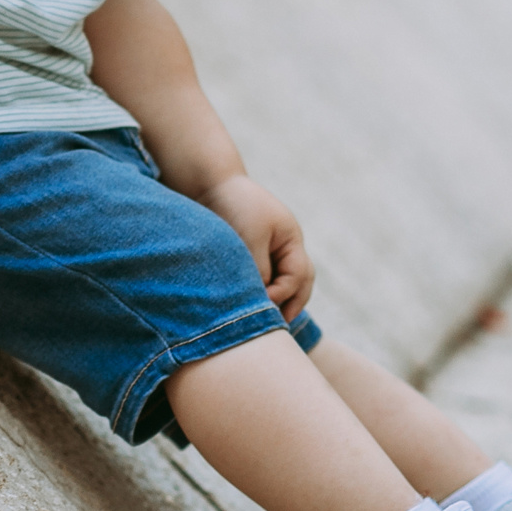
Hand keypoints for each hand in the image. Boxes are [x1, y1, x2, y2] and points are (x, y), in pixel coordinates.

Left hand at [201, 173, 313, 320]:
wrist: (211, 182)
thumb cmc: (234, 204)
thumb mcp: (250, 237)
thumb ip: (260, 269)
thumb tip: (264, 300)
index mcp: (292, 239)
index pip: (298, 276)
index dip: (283, 293)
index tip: (263, 303)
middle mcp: (286, 247)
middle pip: (301, 283)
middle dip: (292, 305)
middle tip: (279, 328)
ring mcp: (271, 251)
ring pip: (282, 284)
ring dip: (276, 301)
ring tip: (264, 323)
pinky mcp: (253, 254)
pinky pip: (264, 280)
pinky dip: (261, 293)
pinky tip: (248, 307)